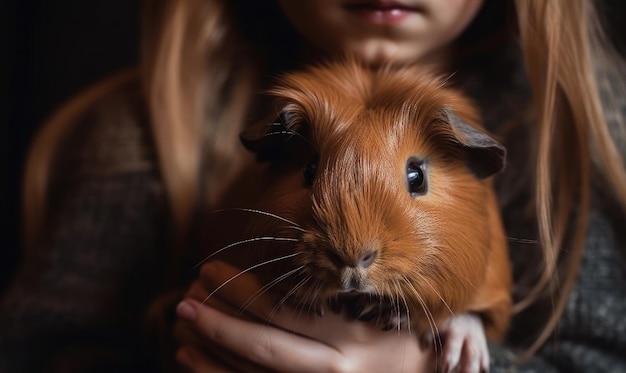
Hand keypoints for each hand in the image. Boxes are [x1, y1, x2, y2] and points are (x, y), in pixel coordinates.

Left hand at [173, 260, 433, 371]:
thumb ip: (348, 295)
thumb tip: (299, 268)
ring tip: (182, 325)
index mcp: (353, 338)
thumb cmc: (410, 349)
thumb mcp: (390, 316)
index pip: (284, 311)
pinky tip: (192, 359)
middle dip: (218, 321)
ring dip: (212, 350)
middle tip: (185, 296)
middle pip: (262, 346)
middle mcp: (333, 370)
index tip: (210, 268)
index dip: (241, 290)